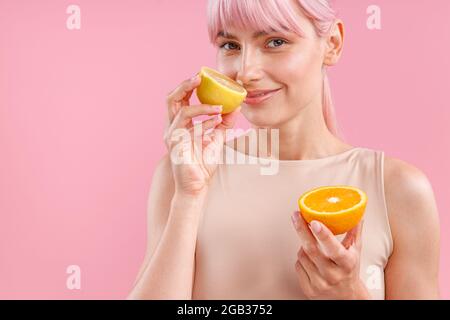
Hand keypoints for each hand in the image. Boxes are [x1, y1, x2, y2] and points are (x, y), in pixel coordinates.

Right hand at [164, 74, 240, 195]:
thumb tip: (236, 107)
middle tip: (199, 77)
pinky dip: (204, 122)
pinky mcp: (176, 145)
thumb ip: (224, 123)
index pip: (180, 98)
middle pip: (171, 98)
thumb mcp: (216, 139)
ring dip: (202, 105)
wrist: (196, 185)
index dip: (188, 85)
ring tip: (219, 107)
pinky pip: (189, 128)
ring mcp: (172, 135)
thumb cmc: (202, 164)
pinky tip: (216, 121)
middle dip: (185, 85)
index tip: (203, 76)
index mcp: (179, 124)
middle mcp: (172, 127)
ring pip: (180, 109)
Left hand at [291, 211, 369, 299]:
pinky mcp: (309, 290)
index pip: (334, 249)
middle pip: (311, 249)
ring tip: (310, 244)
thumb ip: (354, 232)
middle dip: (301, 230)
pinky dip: (301, 259)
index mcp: (346, 264)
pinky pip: (297, 266)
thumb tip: (356, 213)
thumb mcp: (356, 251)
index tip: (314, 222)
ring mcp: (320, 284)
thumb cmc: (350, 271)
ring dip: (303, 246)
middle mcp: (333, 275)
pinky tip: (309, 259)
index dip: (323, 234)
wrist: (347, 298)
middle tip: (296, 216)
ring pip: (302, 256)